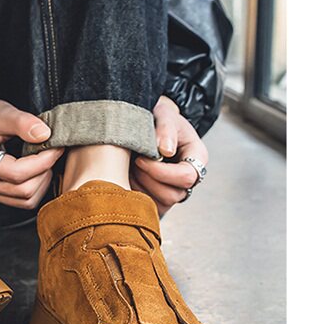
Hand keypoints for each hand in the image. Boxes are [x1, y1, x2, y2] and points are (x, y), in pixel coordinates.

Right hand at [0, 96, 63, 209]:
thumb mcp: (2, 112)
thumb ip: (23, 122)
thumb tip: (45, 135)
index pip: (16, 173)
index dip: (42, 162)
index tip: (55, 146)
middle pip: (23, 191)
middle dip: (44, 172)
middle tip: (53, 152)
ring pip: (25, 200)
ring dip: (42, 182)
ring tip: (45, 161)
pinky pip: (22, 202)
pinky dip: (36, 188)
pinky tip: (37, 170)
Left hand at [131, 96, 207, 214]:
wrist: (147, 124)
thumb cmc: (158, 118)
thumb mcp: (164, 114)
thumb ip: (165, 128)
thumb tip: (164, 150)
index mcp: (197, 156)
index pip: (187, 176)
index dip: (162, 172)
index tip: (141, 159)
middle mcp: (189, 177)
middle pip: (174, 195)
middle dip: (148, 181)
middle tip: (133, 163)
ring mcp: (175, 189)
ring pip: (161, 204)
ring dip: (140, 188)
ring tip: (130, 169)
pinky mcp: (160, 198)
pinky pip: (149, 208)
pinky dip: (135, 197)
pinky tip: (127, 178)